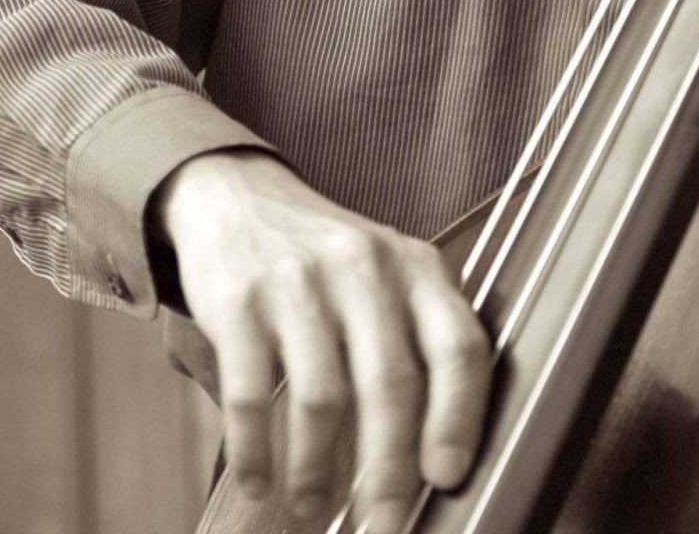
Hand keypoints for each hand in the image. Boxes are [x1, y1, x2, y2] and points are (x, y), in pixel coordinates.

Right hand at [151, 151, 490, 531]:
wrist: (238, 197)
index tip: (448, 476)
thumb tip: (430, 459)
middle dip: (388, 472)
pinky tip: (259, 481)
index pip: (458, 343)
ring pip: (322, 398)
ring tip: (312, 510)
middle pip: (390, 384)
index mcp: (415, 266)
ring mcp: (300, 281)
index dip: (459, 416)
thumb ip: (415, 343)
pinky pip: (252, 393)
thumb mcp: (388, 277)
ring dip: (316, 472)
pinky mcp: (240, 300)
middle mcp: (365, 268)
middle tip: (382, 525)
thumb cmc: (327, 260)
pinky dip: (256, 451)